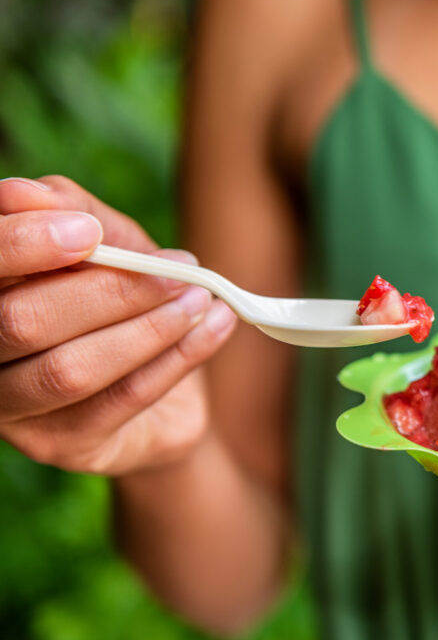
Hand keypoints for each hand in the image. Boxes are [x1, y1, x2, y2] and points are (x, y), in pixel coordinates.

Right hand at [0, 176, 236, 474]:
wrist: (165, 390)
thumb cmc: (123, 301)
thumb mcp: (110, 244)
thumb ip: (73, 214)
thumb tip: (28, 193)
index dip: (19, 246)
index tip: (86, 231)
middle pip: (19, 323)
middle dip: (108, 291)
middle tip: (180, 269)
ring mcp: (13, 412)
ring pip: (71, 370)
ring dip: (149, 329)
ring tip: (202, 300)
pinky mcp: (62, 446)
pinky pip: (121, 401)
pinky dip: (177, 359)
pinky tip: (215, 328)